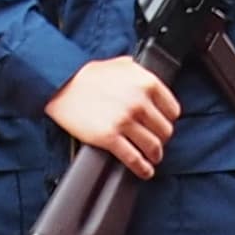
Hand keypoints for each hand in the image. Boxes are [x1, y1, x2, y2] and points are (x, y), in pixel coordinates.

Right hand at [46, 53, 181, 172]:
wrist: (61, 84)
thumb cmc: (88, 75)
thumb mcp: (121, 64)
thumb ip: (140, 73)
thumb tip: (150, 82)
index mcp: (147, 83)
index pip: (172, 110)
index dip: (168, 120)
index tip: (162, 125)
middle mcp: (140, 102)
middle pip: (165, 131)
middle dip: (161, 139)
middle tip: (156, 142)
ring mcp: (125, 121)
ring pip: (153, 147)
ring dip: (154, 155)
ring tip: (151, 157)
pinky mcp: (109, 137)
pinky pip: (134, 158)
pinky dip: (142, 168)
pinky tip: (144, 171)